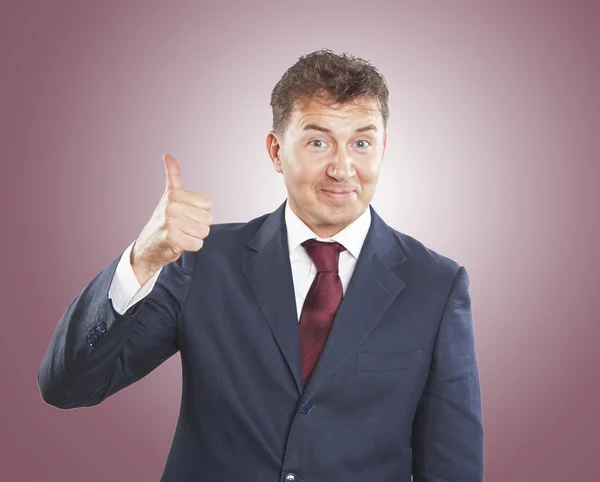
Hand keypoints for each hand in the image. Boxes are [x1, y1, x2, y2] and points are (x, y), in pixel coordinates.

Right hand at [130, 154, 212, 284]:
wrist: (147, 247)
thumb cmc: (163, 221)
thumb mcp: (168, 196)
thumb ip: (172, 176)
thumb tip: (167, 155)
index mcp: (174, 194)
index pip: (208, 204)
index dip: (199, 212)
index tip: (184, 214)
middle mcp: (171, 206)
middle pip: (208, 219)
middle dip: (197, 226)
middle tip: (182, 227)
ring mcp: (171, 223)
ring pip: (204, 232)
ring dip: (194, 236)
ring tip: (180, 234)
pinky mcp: (173, 240)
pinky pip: (198, 244)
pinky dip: (191, 247)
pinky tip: (179, 244)